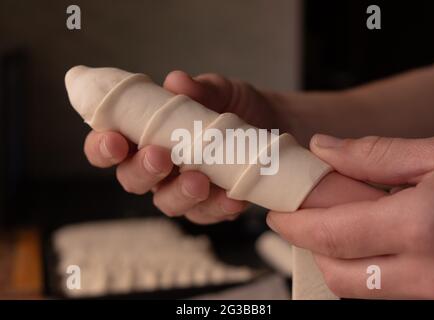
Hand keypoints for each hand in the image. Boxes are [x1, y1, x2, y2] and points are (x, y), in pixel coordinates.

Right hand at [84, 71, 279, 223]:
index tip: (113, 141)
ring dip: (180, 194)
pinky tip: (233, 197)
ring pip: (167, 202)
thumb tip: (177, 81)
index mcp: (145, 135)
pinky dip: (219, 207)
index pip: (110, 146)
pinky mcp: (211, 205)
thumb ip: (199, 88)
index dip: (102, 147)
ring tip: (198, 180)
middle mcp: (158, 167)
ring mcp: (182, 189)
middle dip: (142, 171)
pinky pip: (208, 213)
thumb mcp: (219, 90)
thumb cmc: (230, 104)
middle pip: (133, 179)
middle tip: (159, 156)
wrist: (271, 123)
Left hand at [267, 134, 433, 298]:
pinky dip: (370, 269)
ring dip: (342, 260)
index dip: (294, 224)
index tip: (278, 214)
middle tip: (309, 220)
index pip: (331, 235)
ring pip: (361, 290)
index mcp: (422, 226)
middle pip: (339, 274)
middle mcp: (429, 273)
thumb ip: (378, 155)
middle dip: (314, 247)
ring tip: (350, 226)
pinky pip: (387, 292)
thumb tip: (324, 150)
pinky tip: (379, 241)